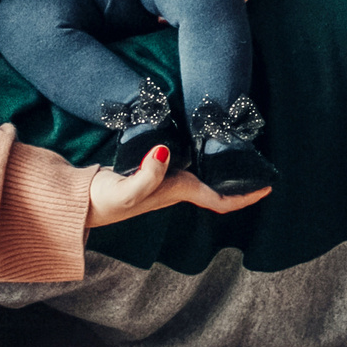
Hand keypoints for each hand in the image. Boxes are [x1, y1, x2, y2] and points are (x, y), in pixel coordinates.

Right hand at [85, 144, 270, 227]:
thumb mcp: (126, 190)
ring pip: (205, 177)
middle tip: (263, 165)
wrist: (78, 203)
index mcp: (177, 192)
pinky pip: (188, 166)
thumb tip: (166, 153)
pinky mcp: (154, 171)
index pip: (220, 200)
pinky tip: (204, 144)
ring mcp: (166, 181)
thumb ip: (147, 175)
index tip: (268, 187)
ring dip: (224, 171)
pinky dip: (202, 158)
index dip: (245, 197)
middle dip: (242, 182)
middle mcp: (176, 189)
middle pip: (218, 189)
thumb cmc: (103, 200)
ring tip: (243, 153)